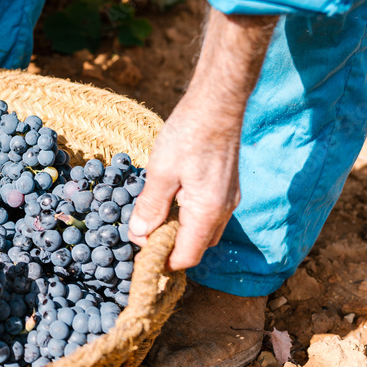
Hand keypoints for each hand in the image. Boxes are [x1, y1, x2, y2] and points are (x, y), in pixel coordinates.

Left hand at [128, 90, 242, 269]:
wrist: (217, 105)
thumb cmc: (189, 134)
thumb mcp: (161, 172)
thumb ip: (150, 206)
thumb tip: (139, 234)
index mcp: (207, 212)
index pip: (187, 257)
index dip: (162, 262)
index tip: (138, 256)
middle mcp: (223, 211)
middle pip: (196, 247)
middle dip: (168, 248)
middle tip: (140, 235)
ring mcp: (228, 199)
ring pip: (202, 231)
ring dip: (177, 232)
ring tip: (150, 220)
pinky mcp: (225, 188)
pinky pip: (206, 214)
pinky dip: (186, 217)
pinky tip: (168, 202)